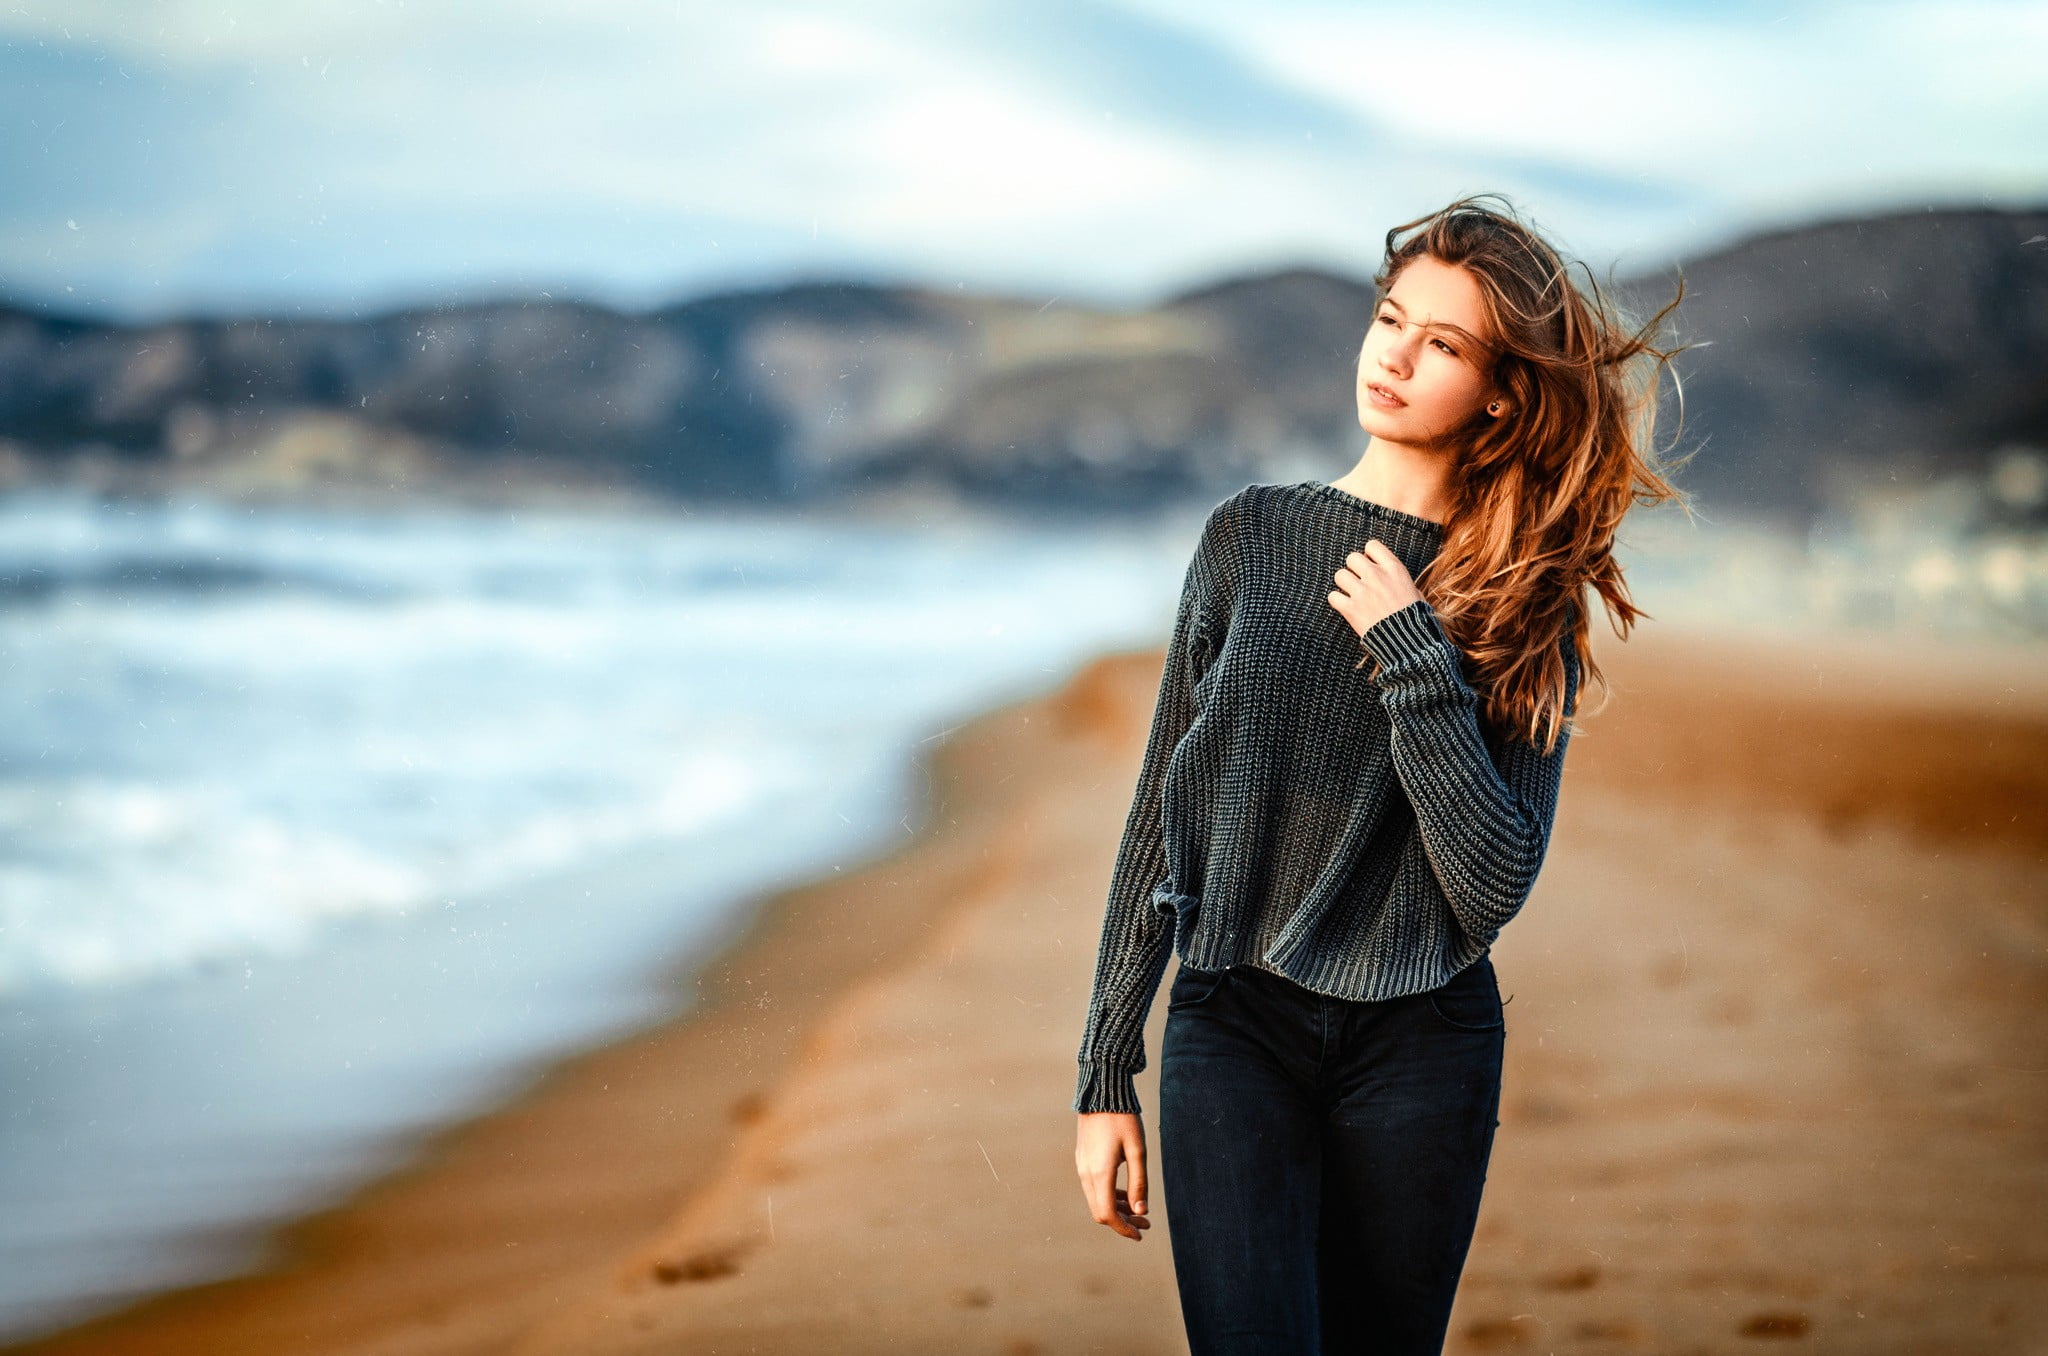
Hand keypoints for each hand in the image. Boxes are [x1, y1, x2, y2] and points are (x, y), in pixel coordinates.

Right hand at [1075, 1112, 1151, 1240]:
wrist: (1102, 1091)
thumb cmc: (1123, 1119)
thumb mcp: (1138, 1151)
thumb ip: (1139, 1182)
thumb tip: (1141, 1211)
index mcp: (1100, 1173)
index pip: (1108, 1214)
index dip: (1124, 1229)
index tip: (1141, 1234)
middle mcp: (1086, 1173)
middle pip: (1100, 1212)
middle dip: (1122, 1222)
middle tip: (1145, 1223)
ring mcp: (1082, 1166)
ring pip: (1096, 1200)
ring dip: (1116, 1209)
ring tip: (1139, 1210)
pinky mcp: (1083, 1158)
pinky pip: (1093, 1187)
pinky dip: (1109, 1196)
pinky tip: (1125, 1193)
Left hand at [1328, 539, 1423, 638]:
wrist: (1409, 641)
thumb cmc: (1416, 618)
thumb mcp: (1415, 592)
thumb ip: (1398, 580)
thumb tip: (1390, 578)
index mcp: (1394, 569)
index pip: (1372, 546)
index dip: (1369, 556)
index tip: (1371, 566)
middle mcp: (1376, 575)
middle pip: (1352, 557)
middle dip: (1354, 569)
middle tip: (1360, 582)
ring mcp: (1362, 591)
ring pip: (1339, 575)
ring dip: (1344, 585)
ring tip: (1352, 595)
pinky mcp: (1350, 608)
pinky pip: (1332, 596)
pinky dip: (1337, 602)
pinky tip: (1346, 607)